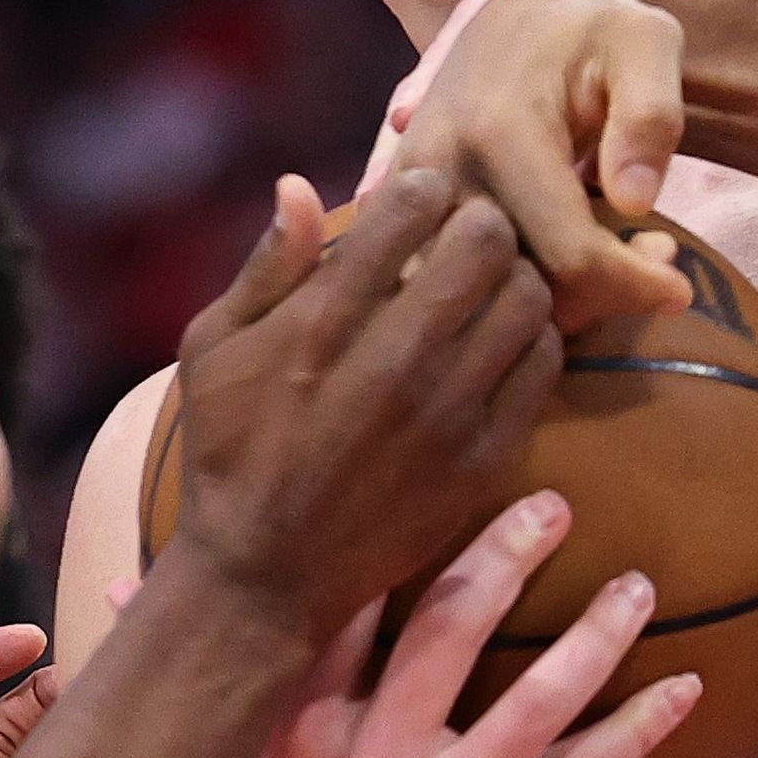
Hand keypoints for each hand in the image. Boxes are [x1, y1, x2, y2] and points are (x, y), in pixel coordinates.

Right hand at [164, 168, 565, 628]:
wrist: (268, 573)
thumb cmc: (231, 449)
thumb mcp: (214, 349)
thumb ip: (266, 266)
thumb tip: (299, 184)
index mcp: (323, 320)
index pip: (414, 205)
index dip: (423, 188)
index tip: (418, 203)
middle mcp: (393, 359)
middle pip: (487, 239)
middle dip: (478, 222)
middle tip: (463, 240)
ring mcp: (447, 412)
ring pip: (529, 297)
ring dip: (513, 278)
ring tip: (485, 291)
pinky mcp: (484, 458)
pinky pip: (543, 365)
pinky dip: (531, 340)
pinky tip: (499, 346)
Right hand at [201, 493, 701, 757]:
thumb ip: (187, 679)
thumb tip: (128, 582)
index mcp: (295, 728)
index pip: (344, 603)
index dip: (385, 532)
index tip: (427, 467)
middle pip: (446, 629)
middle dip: (504, 553)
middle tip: (553, 503)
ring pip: (533, 699)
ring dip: (594, 635)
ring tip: (637, 585)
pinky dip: (636, 730)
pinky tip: (684, 690)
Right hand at [370, 0, 693, 328]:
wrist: (527, 8)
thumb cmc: (599, 28)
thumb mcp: (647, 45)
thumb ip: (651, 115)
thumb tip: (635, 202)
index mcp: (496, 132)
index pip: (570, 257)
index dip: (634, 287)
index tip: (681, 287)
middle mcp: (438, 172)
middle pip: (523, 297)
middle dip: (599, 297)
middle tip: (650, 256)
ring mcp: (410, 200)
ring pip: (485, 305)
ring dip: (557, 303)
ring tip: (612, 253)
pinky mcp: (400, 215)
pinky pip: (456, 288)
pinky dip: (515, 296)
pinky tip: (562, 259)